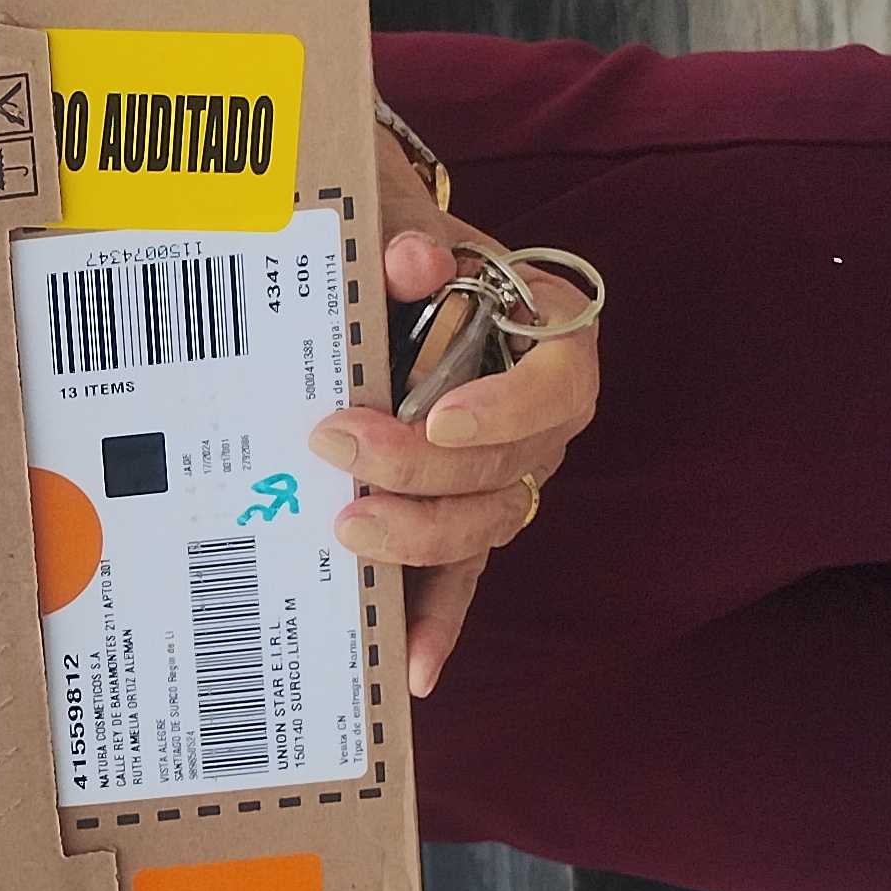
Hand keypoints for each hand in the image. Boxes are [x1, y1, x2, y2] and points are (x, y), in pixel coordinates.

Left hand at [314, 142, 601, 698]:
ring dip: (418, 539)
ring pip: (484, 526)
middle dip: (418, 469)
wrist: (394, 269)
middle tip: (335, 444)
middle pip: (504, 467)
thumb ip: (410, 235)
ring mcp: (510, 476)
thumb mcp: (406, 221)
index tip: (438, 417)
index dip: (503, 411)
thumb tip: (412, 259)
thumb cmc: (406, 246)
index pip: (555, 384)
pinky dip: (439, 622)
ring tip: (347, 531)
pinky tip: (412, 669)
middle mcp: (546, 419)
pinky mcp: (466, 517)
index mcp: (554, 339)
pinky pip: (462, 576)